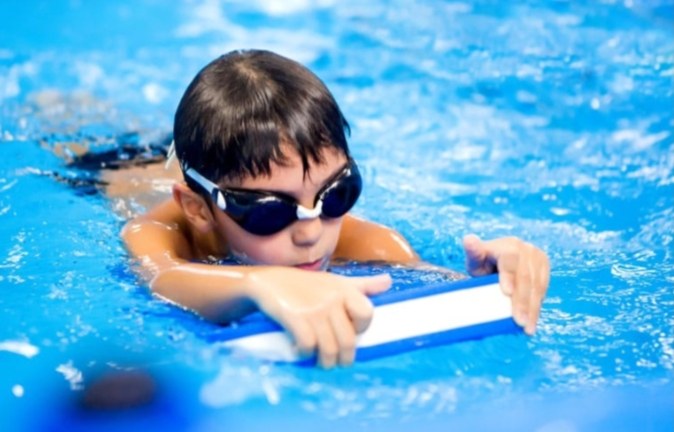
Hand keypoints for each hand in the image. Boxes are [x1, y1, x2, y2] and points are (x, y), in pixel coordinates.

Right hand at [246, 267, 391, 367]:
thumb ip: (362, 285)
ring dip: (325, 362)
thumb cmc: (305, 284)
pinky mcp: (295, 317)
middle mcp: (332, 299)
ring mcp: (314, 309)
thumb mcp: (335, 281)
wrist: (268, 281)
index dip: (361, 329)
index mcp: (344, 290)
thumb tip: (389, 282)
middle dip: (344, 358)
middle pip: (348, 340)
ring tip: (321, 363)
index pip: (367, 314)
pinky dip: (304, 354)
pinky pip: (307, 345)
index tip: (351, 334)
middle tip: (336, 362)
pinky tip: (300, 352)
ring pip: (329, 348)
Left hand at [463, 234, 549, 334]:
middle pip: (525, 276)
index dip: (509, 276)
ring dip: (533, 308)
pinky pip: (543, 290)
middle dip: (522, 301)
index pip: (510, 260)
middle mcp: (526, 249)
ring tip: (527, 327)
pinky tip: (532, 321)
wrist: (500, 261)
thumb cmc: (484, 263)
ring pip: (537, 286)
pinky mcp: (544, 269)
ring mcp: (538, 258)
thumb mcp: (476, 259)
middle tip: (519, 321)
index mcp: (507, 245)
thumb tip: (468, 239)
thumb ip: (473, 252)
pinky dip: (537, 307)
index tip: (507, 293)